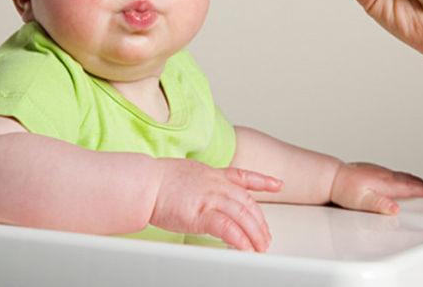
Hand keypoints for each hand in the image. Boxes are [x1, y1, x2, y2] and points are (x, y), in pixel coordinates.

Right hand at [150, 158, 282, 251]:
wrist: (144, 182)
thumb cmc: (158, 180)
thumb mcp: (186, 173)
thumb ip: (200, 184)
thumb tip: (200, 194)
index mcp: (212, 173)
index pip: (243, 176)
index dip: (263, 181)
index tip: (278, 184)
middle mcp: (216, 184)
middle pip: (248, 202)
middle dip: (260, 221)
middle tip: (265, 236)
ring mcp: (210, 197)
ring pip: (242, 216)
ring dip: (254, 234)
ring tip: (260, 247)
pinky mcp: (201, 214)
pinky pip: (228, 228)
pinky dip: (240, 239)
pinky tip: (245, 248)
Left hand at [330, 162, 422, 214]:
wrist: (329, 176)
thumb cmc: (343, 189)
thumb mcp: (361, 201)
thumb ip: (379, 205)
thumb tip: (395, 209)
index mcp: (382, 183)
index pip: (407, 187)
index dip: (421, 190)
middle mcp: (380, 174)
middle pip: (405, 179)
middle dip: (419, 183)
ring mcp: (374, 170)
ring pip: (397, 174)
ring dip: (410, 178)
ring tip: (418, 182)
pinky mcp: (368, 169)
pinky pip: (389, 172)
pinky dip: (399, 175)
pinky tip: (396, 178)